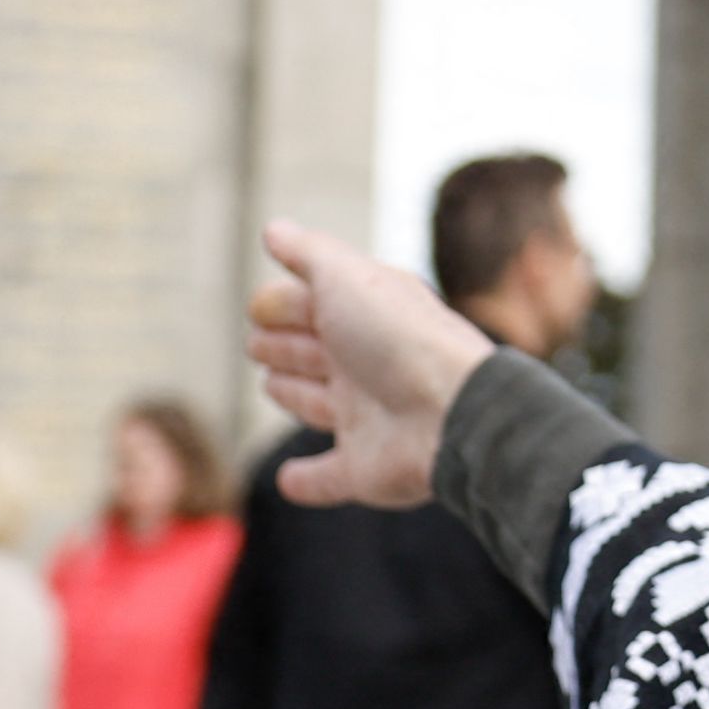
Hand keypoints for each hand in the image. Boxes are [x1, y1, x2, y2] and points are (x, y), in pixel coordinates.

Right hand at [251, 219, 492, 505]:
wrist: (450, 410)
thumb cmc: (398, 336)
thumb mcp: (348, 278)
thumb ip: (309, 253)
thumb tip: (273, 228)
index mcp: (364, 318)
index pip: (312, 307)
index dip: (284, 304)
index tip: (259, 306)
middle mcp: (366, 366)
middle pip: (312, 354)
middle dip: (285, 345)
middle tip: (258, 342)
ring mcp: (366, 419)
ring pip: (318, 406)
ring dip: (295, 395)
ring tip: (272, 384)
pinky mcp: (363, 470)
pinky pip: (330, 478)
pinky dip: (308, 480)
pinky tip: (289, 480)